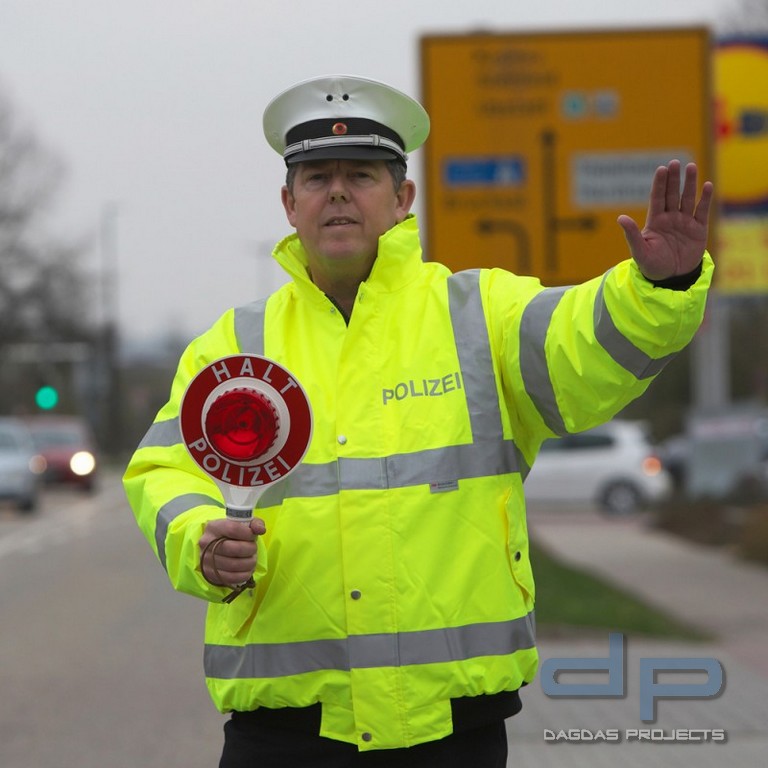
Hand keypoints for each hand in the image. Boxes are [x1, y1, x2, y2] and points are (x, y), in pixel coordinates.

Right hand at [199, 517, 265, 586]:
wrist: (214, 548)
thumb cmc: (231, 535)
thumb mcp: (241, 524)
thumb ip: (254, 523)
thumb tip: (261, 529)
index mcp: (214, 527)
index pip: (233, 529)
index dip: (248, 534)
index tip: (252, 536)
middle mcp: (206, 543)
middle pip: (234, 549)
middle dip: (250, 549)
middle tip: (253, 549)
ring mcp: (206, 560)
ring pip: (234, 565)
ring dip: (249, 563)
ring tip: (252, 559)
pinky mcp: (210, 574)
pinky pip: (231, 578)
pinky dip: (244, 574)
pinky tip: (248, 569)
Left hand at [617, 160, 712, 280]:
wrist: (671, 279)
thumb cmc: (652, 266)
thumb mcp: (640, 251)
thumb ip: (632, 234)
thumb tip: (621, 218)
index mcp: (655, 221)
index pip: (657, 198)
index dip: (659, 184)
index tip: (661, 169)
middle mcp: (670, 218)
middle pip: (672, 194)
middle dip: (673, 179)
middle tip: (675, 162)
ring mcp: (685, 223)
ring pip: (688, 199)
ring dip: (689, 184)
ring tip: (691, 167)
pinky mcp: (698, 230)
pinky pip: (702, 211)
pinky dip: (705, 199)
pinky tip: (707, 185)